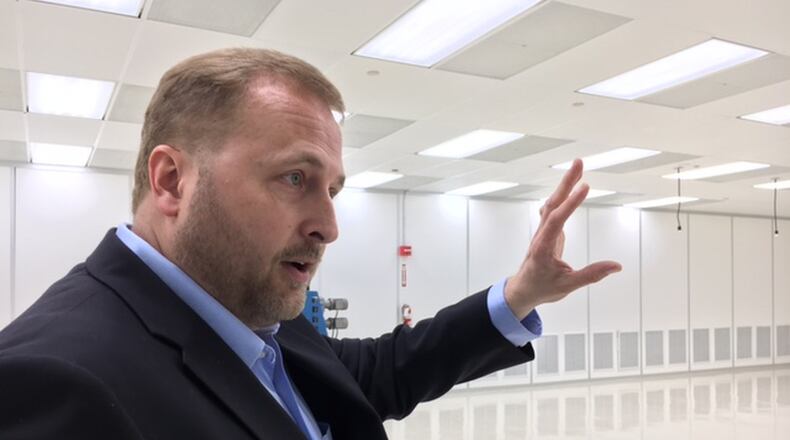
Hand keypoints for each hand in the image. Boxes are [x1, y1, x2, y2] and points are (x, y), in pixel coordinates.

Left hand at [504, 159, 621, 318]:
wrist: (523, 289)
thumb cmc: (542, 288)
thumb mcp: (567, 285)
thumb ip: (591, 275)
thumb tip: (616, 266)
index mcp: (543, 247)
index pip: (557, 221)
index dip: (571, 204)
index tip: (585, 187)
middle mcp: (541, 235)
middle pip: (553, 204)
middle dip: (566, 183)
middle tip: (579, 163)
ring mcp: (543, 231)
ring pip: (553, 203)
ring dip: (565, 185)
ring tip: (578, 166)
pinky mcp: (548, 230)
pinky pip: (554, 208)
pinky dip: (563, 195)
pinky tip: (570, 184)